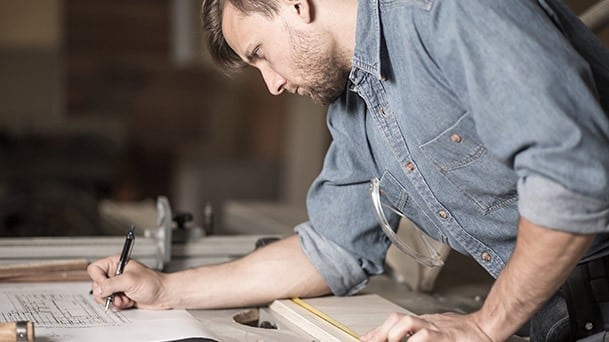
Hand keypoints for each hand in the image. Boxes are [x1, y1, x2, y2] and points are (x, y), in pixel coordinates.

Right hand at [88, 256, 168, 309]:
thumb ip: (111, 284)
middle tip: (118, 294)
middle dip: (107, 293)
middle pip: (97, 285)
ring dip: (113, 301)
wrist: (164, 295)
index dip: (98, 279)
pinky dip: (118, 305)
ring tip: (125, 298)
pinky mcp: (121, 295)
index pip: (95, 269)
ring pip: (102, 296)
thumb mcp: (130, 281)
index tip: (106, 286)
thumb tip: (98, 290)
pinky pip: (110, 302)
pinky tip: (129, 301)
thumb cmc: (153, 283)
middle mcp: (115, 273)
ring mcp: (118, 285)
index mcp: (116, 263)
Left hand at [360, 311, 493, 341]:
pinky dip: (413, 340)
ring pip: (406, 322)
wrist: (486, 328)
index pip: (394, 322)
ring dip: (393, 333)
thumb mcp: (437, 331)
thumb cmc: (463, 333)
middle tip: (369, 340)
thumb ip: (418, 334)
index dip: (377, 331)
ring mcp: (435, 327)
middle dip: (380, 331)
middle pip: (396, 319)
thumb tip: (396, 338)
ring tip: (388, 341)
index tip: (365, 339)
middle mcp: (427, 322)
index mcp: (423, 322)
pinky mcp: (444, 335)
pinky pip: (424, 336)